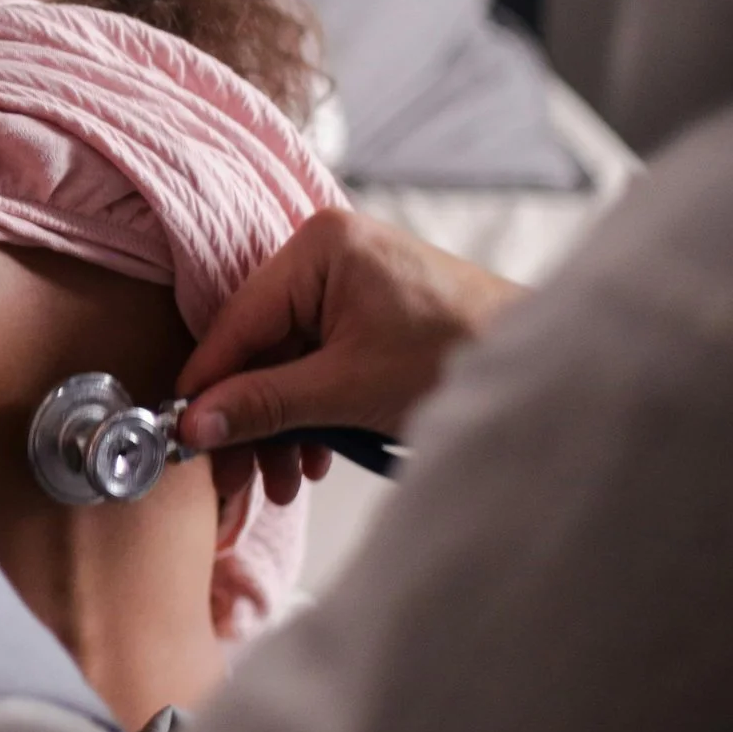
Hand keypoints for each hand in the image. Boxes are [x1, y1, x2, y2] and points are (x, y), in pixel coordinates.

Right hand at [178, 208, 523, 504]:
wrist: (550, 371)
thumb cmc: (459, 358)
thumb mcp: (345, 390)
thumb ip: (263, 405)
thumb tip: (195, 426)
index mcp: (318, 248)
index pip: (237, 322)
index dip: (207, 384)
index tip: (182, 434)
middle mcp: (327, 254)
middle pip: (259, 347)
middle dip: (251, 419)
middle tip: (234, 478)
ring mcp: (349, 281)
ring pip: (286, 362)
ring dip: (282, 426)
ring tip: (284, 482)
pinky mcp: (368, 312)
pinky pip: (317, 362)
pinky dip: (312, 411)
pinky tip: (314, 458)